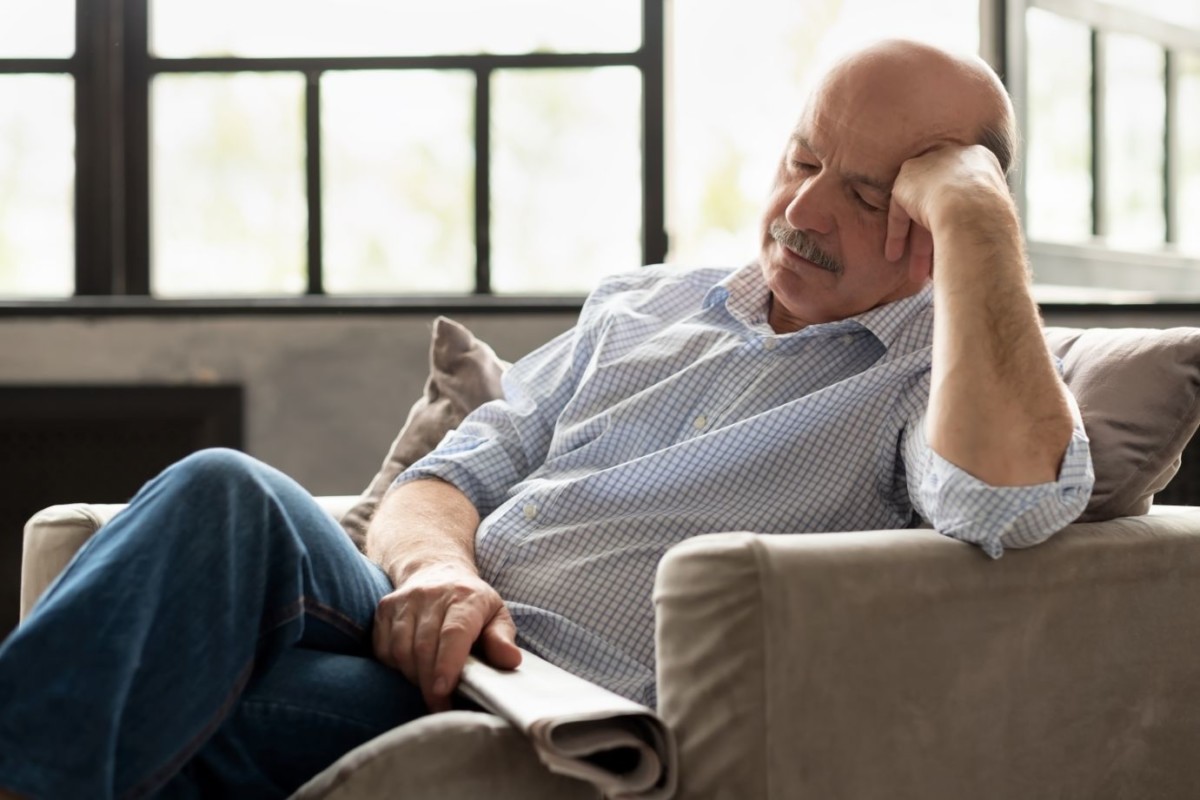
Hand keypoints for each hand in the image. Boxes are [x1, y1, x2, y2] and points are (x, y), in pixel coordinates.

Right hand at [373, 561, 521, 711]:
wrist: (437, 571)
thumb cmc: (472, 603)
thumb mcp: (496, 615)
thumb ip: (502, 638)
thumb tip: (511, 660)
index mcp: (465, 597)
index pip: (453, 633)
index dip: (447, 665)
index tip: (444, 692)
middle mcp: (432, 594)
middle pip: (424, 647)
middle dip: (429, 684)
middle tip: (439, 705)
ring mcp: (405, 600)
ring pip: (400, 649)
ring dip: (413, 677)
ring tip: (428, 688)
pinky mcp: (385, 608)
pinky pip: (383, 648)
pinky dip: (395, 667)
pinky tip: (411, 670)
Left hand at [884, 144, 1011, 282]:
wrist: (973, 208)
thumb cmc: (994, 218)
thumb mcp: (1000, 213)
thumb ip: (988, 214)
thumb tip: (993, 237)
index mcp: (981, 160)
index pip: (964, 191)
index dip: (959, 219)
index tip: (956, 240)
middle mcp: (953, 157)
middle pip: (940, 201)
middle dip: (936, 235)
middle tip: (935, 263)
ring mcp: (928, 166)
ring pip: (921, 209)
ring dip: (918, 242)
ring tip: (916, 272)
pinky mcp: (906, 180)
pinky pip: (900, 209)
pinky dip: (897, 233)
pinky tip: (894, 255)